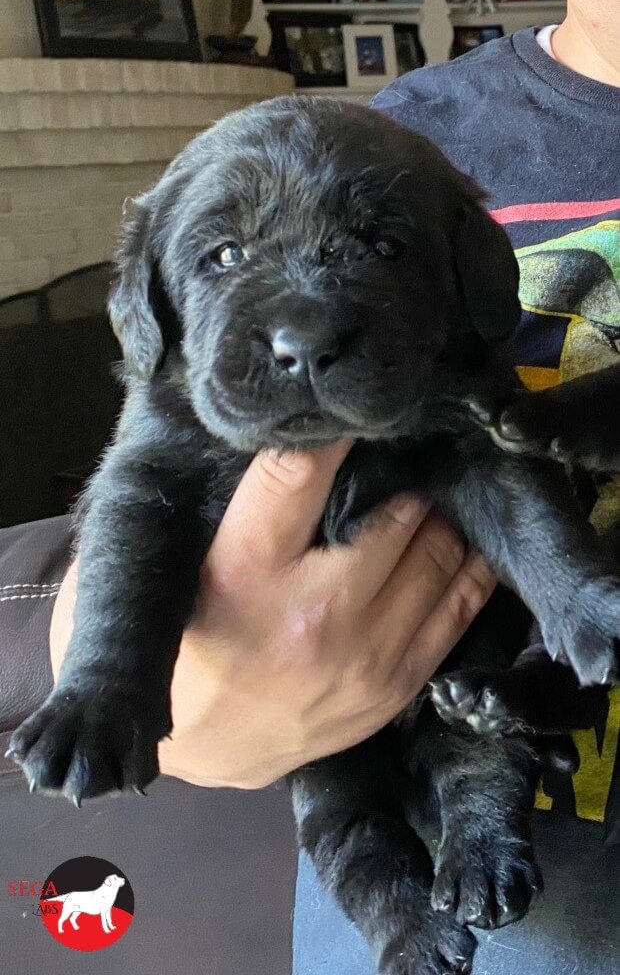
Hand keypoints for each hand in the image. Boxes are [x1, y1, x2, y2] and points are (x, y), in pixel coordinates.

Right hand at [50, 442, 495, 788]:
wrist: (204, 742)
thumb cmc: (193, 635)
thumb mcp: (189, 561)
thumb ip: (241, 504)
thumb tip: (302, 437)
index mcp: (245, 567)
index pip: (300, 470)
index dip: (338, 427)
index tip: (360, 404)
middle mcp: (313, 609)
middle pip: (396, 510)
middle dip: (408, 472)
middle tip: (412, 450)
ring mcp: (364, 654)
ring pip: (438, 554)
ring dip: (442, 516)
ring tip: (437, 492)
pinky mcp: (396, 685)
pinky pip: (458, 607)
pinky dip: (468, 565)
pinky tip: (463, 539)